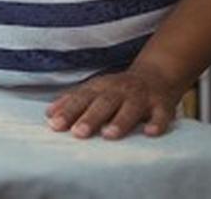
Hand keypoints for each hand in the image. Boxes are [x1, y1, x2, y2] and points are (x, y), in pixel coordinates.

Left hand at [45, 67, 182, 139]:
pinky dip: (157, 123)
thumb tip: (48, 114)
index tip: (55, 124)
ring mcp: (141, 97)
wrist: (155, 75)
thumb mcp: (95, 90)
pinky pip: (161, 114)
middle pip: (103, 103)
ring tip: (108, 135)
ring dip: (119, 121)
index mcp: (100, 87)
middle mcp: (119, 90)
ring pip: (130, 108)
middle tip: (78, 133)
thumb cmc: (118, 90)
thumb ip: (73, 101)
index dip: (67, 111)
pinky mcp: (162, 105)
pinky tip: (150, 133)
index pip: (81, 98)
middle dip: (90, 117)